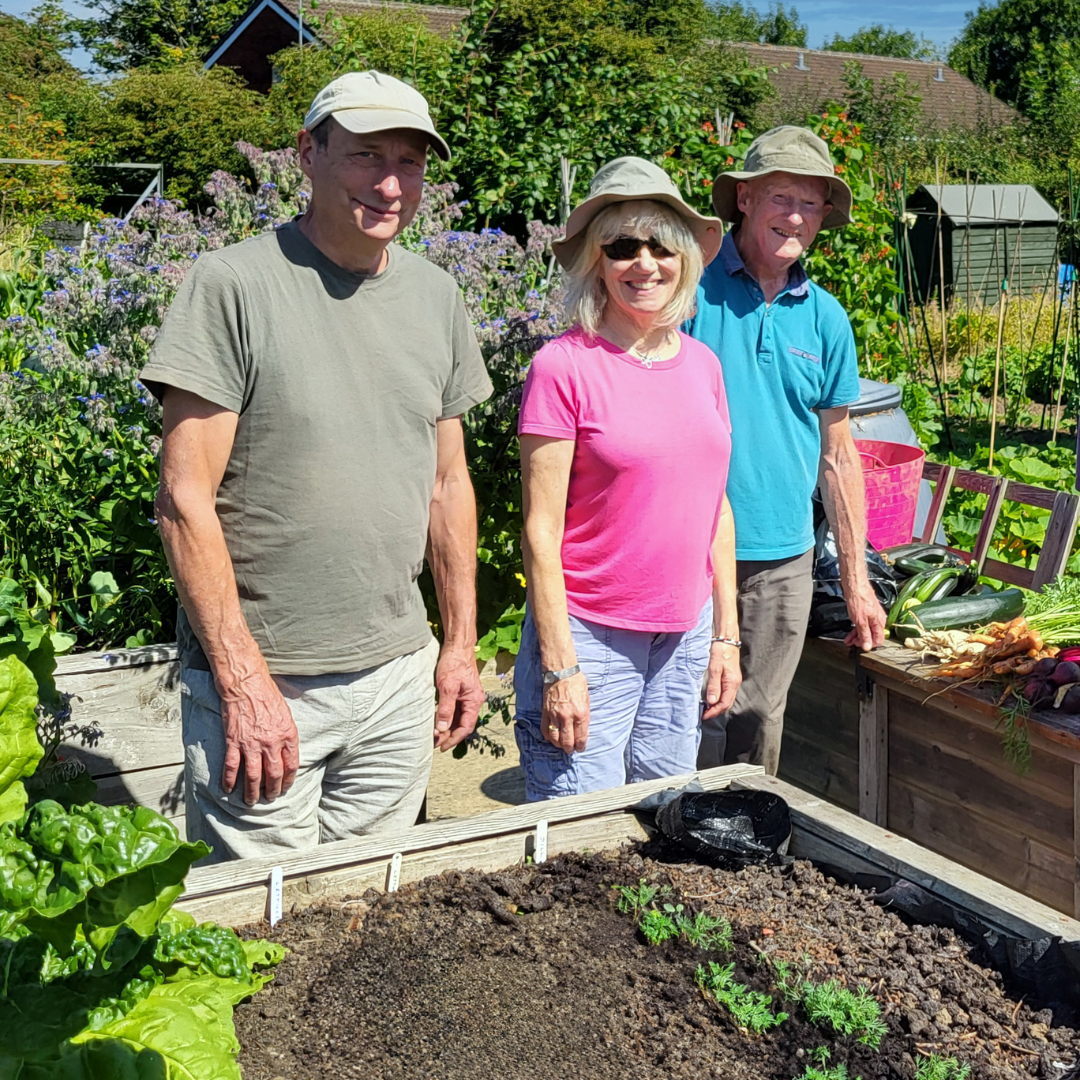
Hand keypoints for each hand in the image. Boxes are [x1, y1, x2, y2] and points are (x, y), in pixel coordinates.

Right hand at [219, 669, 298, 805]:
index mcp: (287, 735)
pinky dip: (229, 781)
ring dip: (252, 792)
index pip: (292, 765)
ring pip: (254, 776)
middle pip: (274, 774)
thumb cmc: (267, 695)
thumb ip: (287, 734)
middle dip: (273, 790)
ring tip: (251, 801)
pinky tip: (228, 789)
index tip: (285, 787)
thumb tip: (287, 751)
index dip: (288, 780)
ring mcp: (252, 744)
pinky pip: (232, 767)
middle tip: (270, 798)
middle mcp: (271, 742)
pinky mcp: (234, 741)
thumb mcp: (286, 714)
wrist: (246, 684)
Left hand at [434, 644, 485, 751]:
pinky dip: (446, 717)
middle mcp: (473, 701)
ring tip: (433, 735)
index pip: (466, 727)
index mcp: (474, 701)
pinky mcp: (460, 693)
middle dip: (448, 735)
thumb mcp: (447, 686)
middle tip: (434, 743)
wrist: (457, 646)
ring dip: (446, 727)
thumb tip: (441, 728)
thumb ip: (445, 708)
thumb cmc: (454, 663)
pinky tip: (436, 722)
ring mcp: (466, 697)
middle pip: (462, 724)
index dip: (454, 738)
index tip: (442, 746)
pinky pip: (454, 710)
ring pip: (457, 718)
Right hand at [542, 671, 589, 753]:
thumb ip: (585, 716)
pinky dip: (548, 736)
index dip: (581, 746)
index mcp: (581, 714)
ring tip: (562, 745)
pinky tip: (551, 737)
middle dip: (570, 749)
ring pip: (555, 738)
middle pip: (567, 741)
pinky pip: (545, 729)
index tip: (580, 748)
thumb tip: (582, 730)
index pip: (581, 737)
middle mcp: (567, 717)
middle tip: (571, 750)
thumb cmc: (577, 683)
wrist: (561, 672)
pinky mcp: (545, 712)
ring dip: (559, 745)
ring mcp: (555, 715)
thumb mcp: (587, 700)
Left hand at [703, 641, 741, 719]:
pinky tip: (712, 698)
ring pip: (727, 698)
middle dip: (716, 711)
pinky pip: (726, 692)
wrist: (727, 638)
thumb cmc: (720, 651)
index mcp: (732, 683)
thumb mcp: (714, 668)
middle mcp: (735, 684)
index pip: (724, 703)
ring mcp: (734, 680)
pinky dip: (719, 698)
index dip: (714, 711)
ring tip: (707, 709)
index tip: (704, 716)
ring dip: (718, 705)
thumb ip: (713, 685)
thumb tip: (712, 702)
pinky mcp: (731, 677)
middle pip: (727, 703)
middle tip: (705, 715)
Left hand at [843, 580, 886, 650]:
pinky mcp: (865, 612)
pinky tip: (849, 635)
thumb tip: (867, 647)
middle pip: (871, 635)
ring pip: (865, 630)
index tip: (860, 646)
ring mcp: (871, 615)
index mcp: (879, 622)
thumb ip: (864, 634)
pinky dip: (856, 630)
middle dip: (861, 641)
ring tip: (848, 641)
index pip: (879, 640)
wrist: (855, 585)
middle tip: (851, 644)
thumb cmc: (858, 600)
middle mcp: (877, 620)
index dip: (869, 645)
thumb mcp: (860, 621)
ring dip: (856, 637)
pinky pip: (862, 624)